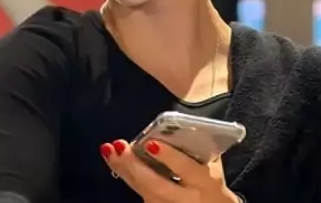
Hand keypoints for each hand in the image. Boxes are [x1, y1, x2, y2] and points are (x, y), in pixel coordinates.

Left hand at [100, 139, 239, 202]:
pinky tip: (113, 159)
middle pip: (156, 185)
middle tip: (119, 146)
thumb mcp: (211, 162)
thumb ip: (197, 145)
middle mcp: (187, 198)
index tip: (152, 144)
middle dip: (135, 166)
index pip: (186, 169)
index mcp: (205, 181)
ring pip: (143, 190)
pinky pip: (137, 191)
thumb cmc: (209, 178)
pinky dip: (124, 174)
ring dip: (122, 170)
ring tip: (109, 149)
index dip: (170, 157)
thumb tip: (176, 125)